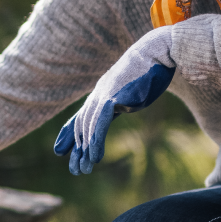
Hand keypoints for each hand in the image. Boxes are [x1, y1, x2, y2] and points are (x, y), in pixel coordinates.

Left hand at [54, 28, 175, 174]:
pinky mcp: (115, 96)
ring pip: (88, 125)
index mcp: (103, 91)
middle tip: (76, 170)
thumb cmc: (151, 70)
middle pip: (82, 123)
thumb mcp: (132, 87)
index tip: (60, 150)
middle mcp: (99, 93)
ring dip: (85, 149)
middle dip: (77, 148)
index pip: (82, 115)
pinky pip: (100, 122)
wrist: (159, 51)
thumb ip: (123, 97)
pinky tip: (94, 156)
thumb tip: (121, 105)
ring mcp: (105, 93)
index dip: (69, 133)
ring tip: (84, 169)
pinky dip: (95, 140)